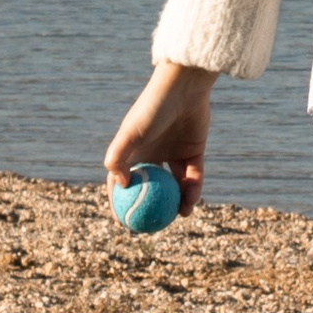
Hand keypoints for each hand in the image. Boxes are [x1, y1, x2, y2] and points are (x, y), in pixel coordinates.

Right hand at [104, 61, 215, 212]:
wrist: (184, 88)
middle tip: (154, 224)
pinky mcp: (195, 152)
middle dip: (152, 207)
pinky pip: (193, 177)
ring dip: (176, 202)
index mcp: (135, 151)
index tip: (123, 220)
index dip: (121, 201)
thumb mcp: (130, 133)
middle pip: (152, 187)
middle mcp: (154, 154)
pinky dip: (192, 191)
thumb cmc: (153, 108)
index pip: (123, 180)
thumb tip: (120, 184)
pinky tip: (190, 203)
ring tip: (178, 215)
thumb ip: (118, 157)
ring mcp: (174, 154)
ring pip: (175, 185)